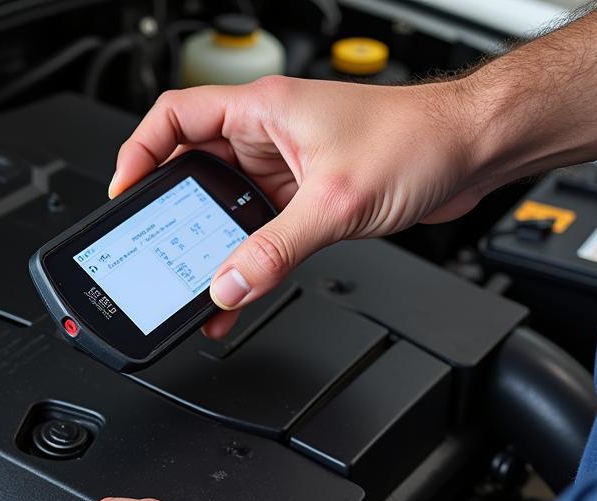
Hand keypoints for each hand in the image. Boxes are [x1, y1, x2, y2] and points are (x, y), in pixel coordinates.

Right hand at [109, 77, 485, 337]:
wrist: (472, 152)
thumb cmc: (418, 139)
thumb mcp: (335, 201)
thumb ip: (275, 249)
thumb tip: (228, 285)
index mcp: (262, 110)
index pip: (174, 117)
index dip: (140, 152)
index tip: (124, 191)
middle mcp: (267, 137)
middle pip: (192, 170)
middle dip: (170, 211)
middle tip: (151, 247)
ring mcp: (283, 171)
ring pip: (224, 210)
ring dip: (208, 246)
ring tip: (190, 283)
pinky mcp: (303, 201)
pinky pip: (257, 235)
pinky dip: (244, 264)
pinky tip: (236, 294)